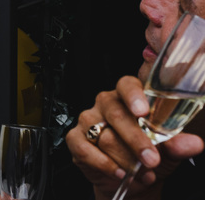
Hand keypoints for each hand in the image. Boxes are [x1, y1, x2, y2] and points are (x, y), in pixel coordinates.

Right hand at [69, 75, 203, 198]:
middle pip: (116, 114)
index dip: (134, 95)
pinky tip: (119, 172)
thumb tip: (194, 143)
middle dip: (136, 140)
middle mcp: (106, 104)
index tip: (143, 111)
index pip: (127, 85)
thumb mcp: (169, 152)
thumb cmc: (148, 158)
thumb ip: (178, 145)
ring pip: (104, 136)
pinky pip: (85, 149)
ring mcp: (88, 120)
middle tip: (152, 159)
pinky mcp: (74, 139)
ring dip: (125, 159)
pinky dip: (104, 164)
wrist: (130, 181)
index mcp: (128, 98)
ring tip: (142, 173)